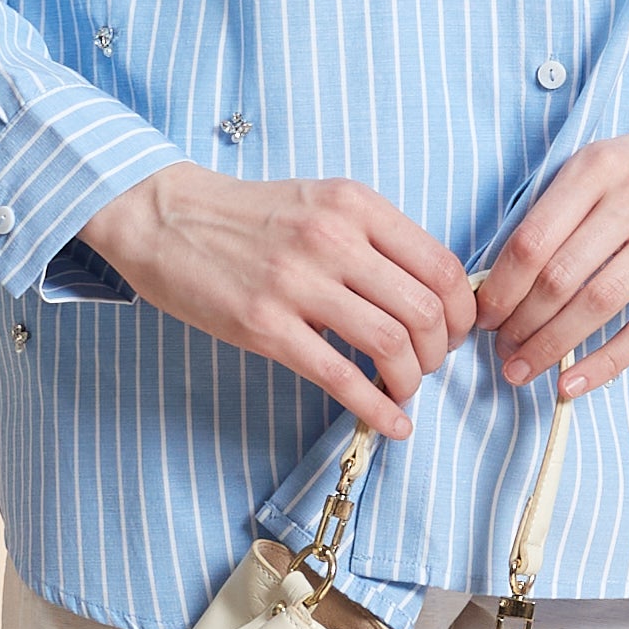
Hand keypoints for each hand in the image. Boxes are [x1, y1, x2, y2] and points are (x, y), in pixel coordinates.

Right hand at [79, 162, 477, 437]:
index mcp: (356, 206)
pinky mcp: (264, 325)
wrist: (167, 217)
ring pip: (389, 343)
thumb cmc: (251, 216)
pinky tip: (391, 424)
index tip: (454, 332)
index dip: (461, 311)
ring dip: (410, 379)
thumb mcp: (323, 203)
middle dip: (439, 351)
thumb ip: (375, 239)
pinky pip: (338, 376)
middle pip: (423, 310)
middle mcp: (333, 239)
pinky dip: (376, 408)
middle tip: (428, 365)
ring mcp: (297, 283)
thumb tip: (430, 295)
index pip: (441, 266)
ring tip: (403, 389)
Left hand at [473, 101, 628, 398]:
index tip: (482, 316)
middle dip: (519, 324)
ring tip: (524, 369)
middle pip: (559, 277)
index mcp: (595, 168)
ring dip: (551, 347)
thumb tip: (500, 282)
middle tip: (501, 350)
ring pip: (597, 304)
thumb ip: (555, 211)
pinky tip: (573, 385)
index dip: (499, 289)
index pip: (531, 241)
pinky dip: (605, 363)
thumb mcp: (599, 164)